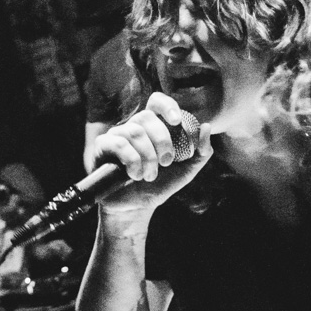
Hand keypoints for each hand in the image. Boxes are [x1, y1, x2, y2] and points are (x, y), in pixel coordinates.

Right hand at [89, 93, 212, 214]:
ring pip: (135, 132)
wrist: (136, 208)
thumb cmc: (159, 186)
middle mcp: (134, 127)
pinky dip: (132, 161)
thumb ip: (201, 152)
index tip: (177, 122)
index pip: (157, 102)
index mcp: (153, 128)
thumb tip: (206, 126)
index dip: (167, 106)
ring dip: (147, 157)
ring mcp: (117, 135)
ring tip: (149, 176)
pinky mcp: (103, 146)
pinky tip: (135, 175)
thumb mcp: (185, 171)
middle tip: (166, 163)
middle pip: (147, 117)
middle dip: (161, 141)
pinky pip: (119, 144)